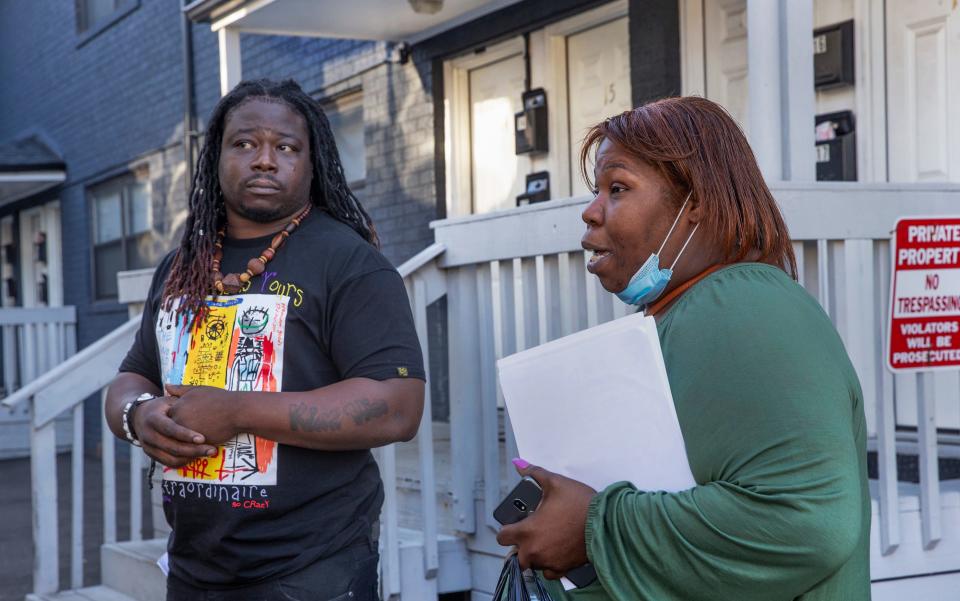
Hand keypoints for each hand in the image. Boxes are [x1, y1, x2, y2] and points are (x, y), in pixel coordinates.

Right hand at [132, 395, 216, 467]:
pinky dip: (184, 462)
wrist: (139, 417)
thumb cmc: (161, 407)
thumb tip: (199, 398)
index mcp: (152, 419)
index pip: (170, 429)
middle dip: (193, 450)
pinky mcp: (152, 455)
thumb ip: (181, 401)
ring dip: (191, 458)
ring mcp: (148, 447)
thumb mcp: (168, 400)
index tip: (202, 438)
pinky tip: (197, 456)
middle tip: (212, 450)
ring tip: (208, 453)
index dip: (185, 435)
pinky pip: (169, 463)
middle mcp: (148, 435)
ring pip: (171, 459)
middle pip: (172, 447)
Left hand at [165, 384, 239, 444]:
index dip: (178, 420)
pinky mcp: (196, 444)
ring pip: (179, 442)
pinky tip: (202, 445)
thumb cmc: (220, 398)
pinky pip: (189, 449)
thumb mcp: (198, 390)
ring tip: (198, 440)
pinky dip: (193, 449)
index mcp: (177, 407)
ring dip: (185, 442)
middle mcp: (178, 420)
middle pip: (172, 431)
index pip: (168, 418)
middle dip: (180, 432)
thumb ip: (180, 389)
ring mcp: (186, 433)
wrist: (237, 410)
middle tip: (195, 430)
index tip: (189, 420)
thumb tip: (166, 386)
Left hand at [496, 459, 596, 578]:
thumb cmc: (579, 503)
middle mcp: (533, 551)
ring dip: (535, 554)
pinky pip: (548, 572)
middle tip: (533, 531)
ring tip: (547, 539)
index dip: (507, 529)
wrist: (606, 523)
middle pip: (517, 554)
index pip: (502, 537)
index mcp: (526, 531)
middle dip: (522, 544)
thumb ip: (534, 474)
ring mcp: (548, 562)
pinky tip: (555, 551)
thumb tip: (519, 465)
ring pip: (532, 563)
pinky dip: (549, 565)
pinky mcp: (562, 569)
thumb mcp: (556, 483)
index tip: (516, 523)